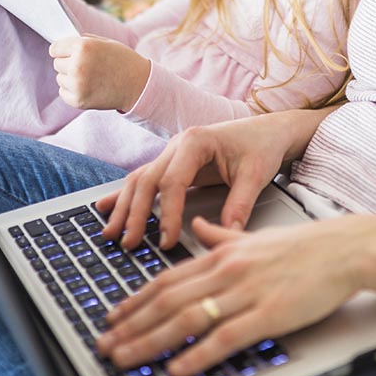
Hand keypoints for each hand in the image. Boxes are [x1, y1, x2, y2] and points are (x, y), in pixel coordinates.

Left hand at [49, 35, 149, 111]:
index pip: (55, 48)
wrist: (138, 85)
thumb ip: (83, 41)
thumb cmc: (122, 60)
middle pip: (57, 63)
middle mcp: (78, 65)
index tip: (66, 53)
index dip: (61, 50)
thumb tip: (62, 46)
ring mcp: (77, 84)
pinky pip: (63, 92)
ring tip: (90, 77)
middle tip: (86, 66)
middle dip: (68, 63)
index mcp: (84, 47)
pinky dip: (72, 91)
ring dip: (70, 77)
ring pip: (60, 78)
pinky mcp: (78, 100)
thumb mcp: (105, 42)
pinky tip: (89, 87)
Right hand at [96, 109, 310, 249]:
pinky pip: (145, 179)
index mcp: (196, 141)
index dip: (168, 214)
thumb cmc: (262, 147)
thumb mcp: (256, 175)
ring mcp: (172, 153)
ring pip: (140, 180)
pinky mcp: (173, 163)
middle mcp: (178, 144)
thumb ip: (240, 204)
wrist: (269, 130)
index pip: (172, 182)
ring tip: (111, 234)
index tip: (167, 241)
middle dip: (135, 214)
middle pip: (147, 180)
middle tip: (129, 244)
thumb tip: (226, 234)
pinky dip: (126, 195)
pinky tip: (106, 208)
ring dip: (124, 207)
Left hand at [97, 214, 369, 375]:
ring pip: (187, 319)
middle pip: (167, 300)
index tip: (111, 318)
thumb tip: (198, 226)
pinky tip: (177, 369)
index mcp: (222, 254)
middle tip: (103, 346)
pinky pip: (225, 337)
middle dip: (130, 325)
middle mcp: (227, 271)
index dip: (134, 300)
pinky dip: (197, 354)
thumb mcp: (256, 236)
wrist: (347, 249)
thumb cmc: (306, 247)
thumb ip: (223, 235)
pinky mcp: (269, 314)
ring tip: (124, 359)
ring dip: (150, 341)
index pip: (166, 279)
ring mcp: (247, 292)